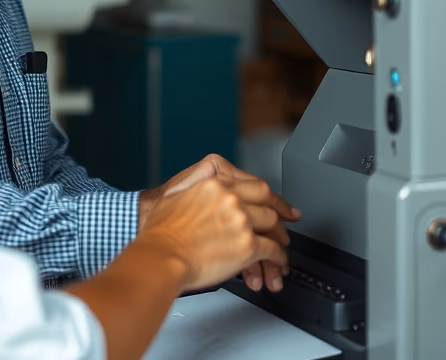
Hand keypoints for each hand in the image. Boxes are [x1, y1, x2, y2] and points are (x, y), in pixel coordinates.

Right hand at [135, 178, 287, 291]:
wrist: (160, 257)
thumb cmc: (161, 235)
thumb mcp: (175, 196)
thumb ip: (196, 190)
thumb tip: (204, 195)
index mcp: (216, 184)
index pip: (254, 185)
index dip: (271, 196)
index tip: (278, 203)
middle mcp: (231, 199)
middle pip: (268, 204)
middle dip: (280, 217)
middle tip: (285, 225)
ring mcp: (241, 221)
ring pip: (273, 226)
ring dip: (279, 239)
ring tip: (280, 249)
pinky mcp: (247, 245)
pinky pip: (271, 250)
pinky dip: (277, 258)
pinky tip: (276, 262)